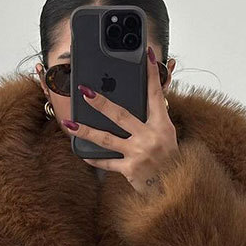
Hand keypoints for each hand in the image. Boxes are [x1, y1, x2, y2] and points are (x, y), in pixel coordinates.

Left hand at [62, 45, 177, 194]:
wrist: (175, 189)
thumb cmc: (170, 161)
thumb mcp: (168, 136)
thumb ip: (155, 118)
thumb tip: (145, 100)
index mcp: (162, 125)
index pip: (156, 94)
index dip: (152, 74)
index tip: (148, 55)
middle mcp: (150, 137)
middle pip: (121, 115)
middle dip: (101, 102)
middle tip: (85, 91)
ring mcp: (139, 153)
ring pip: (107, 138)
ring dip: (86, 130)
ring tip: (69, 123)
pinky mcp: (130, 169)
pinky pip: (107, 162)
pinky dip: (94, 158)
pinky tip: (81, 153)